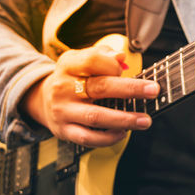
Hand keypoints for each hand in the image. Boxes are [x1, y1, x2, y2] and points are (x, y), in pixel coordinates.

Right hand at [21, 45, 159, 146]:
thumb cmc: (71, 77)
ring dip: (124, 119)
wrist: (41, 99)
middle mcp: (63, 87)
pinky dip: (107, 138)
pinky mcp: (64, 131)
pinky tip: (123, 133)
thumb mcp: (80, 60)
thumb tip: (120, 57)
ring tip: (145, 120)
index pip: (92, 61)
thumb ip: (101, 56)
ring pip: (95, 117)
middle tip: (153, 91)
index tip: (125, 68)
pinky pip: (87, 138)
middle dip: (130, 89)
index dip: (112, 64)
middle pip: (100, 87)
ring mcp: (63, 111)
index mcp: (68, 65)